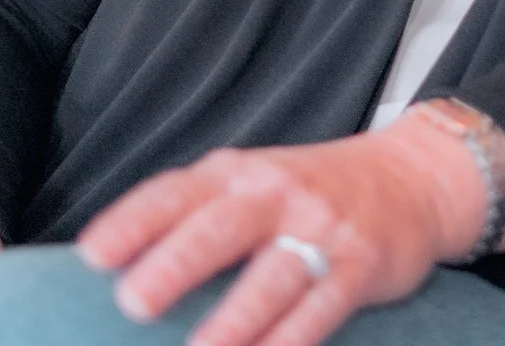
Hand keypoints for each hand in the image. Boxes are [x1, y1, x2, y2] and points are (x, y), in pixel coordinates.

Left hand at [77, 116, 504, 345]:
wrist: (413, 178)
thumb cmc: (310, 192)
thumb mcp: (252, 184)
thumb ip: (192, 215)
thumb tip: (110, 272)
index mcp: (237, 175)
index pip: (176, 194)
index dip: (132, 223)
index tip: (91, 256)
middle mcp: (276, 194)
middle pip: (221, 228)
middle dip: (177, 264)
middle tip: (135, 302)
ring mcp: (322, 228)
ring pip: (274, 275)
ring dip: (235, 317)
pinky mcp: (361, 264)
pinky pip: (324, 304)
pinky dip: (294, 335)